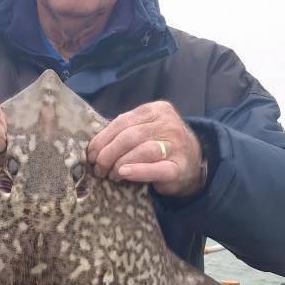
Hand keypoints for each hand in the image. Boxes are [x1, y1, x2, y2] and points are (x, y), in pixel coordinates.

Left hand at [87, 101, 203, 196]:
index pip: (122, 121)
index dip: (103, 138)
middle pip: (130, 136)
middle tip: (98, 168)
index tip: (91, 153)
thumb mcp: (146, 129)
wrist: (193, 162)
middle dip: (108, 153)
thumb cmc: (161, 145)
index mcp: (156, 109)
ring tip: (111, 174)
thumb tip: (94, 145)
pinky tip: (124, 174)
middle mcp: (168, 124)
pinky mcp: (179, 166)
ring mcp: (176, 145)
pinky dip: (138, 171)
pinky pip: (156, 169)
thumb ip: (125, 130)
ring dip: (120, 163)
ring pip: (142, 150)